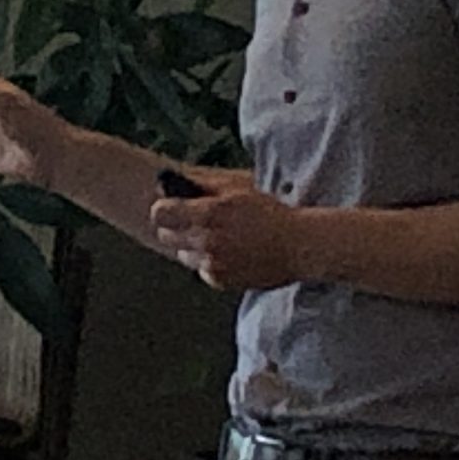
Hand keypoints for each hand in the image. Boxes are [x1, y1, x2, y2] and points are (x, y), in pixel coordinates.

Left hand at [150, 178, 305, 292]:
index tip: (170, 207)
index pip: (160, 213)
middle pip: (165, 235)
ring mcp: (212, 263)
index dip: (163, 209)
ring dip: (192, 246)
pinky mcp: (220, 280)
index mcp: (209, 213)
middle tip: (194, 222)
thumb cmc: (269, 213)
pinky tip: (228, 254)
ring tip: (217, 238)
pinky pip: (201, 270)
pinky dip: (208, 263)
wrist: (298, 246)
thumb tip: (172, 179)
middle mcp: (206, 240)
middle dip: (176, 227)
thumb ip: (202, 182)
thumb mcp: (237, 187)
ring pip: (182, 254)